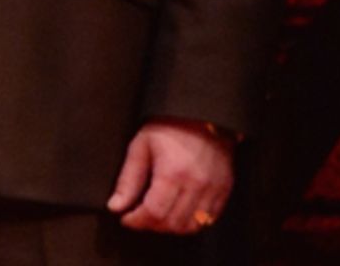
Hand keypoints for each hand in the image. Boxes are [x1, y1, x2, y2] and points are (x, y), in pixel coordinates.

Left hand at [107, 118, 234, 234]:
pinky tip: (179, 210)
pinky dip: (192, 222)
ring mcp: (213, 190)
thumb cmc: (169, 125)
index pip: (154, 213)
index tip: (126, 218)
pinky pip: (208, 220)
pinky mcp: (224, 190)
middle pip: (172, 224)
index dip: (136, 221)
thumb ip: (128, 179)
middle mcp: (196, 185)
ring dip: (171, 226)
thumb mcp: (141, 145)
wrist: (202, 111)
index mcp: (173, 173)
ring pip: (191, 227)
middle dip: (151, 225)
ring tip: (158, 214)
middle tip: (139, 215)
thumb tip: (115, 206)